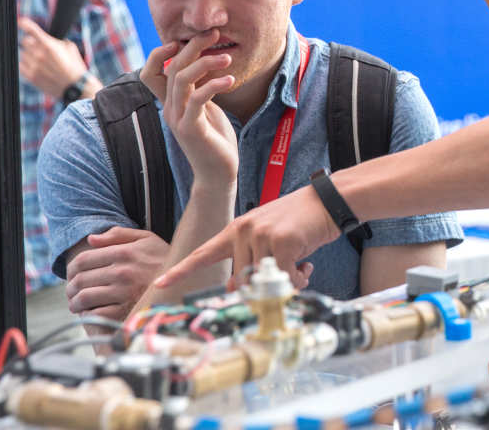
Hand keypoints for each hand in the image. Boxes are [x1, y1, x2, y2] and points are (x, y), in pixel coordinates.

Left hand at [18, 17, 89, 97]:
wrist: (76, 86)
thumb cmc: (75, 67)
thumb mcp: (71, 48)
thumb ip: (57, 41)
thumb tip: (49, 39)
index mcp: (49, 45)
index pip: (32, 30)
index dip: (25, 24)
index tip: (21, 21)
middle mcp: (39, 54)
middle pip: (25, 41)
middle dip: (31, 42)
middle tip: (39, 48)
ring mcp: (33, 66)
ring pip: (23, 54)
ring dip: (30, 55)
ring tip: (42, 61)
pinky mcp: (30, 76)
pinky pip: (21, 66)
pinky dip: (26, 65)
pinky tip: (36, 67)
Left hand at [65, 226, 169, 321]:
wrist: (187, 283)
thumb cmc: (164, 259)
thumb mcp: (146, 239)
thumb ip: (118, 234)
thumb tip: (91, 239)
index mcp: (124, 252)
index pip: (83, 260)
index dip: (71, 269)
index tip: (71, 275)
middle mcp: (123, 271)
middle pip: (80, 280)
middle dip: (70, 288)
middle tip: (71, 292)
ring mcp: (125, 292)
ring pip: (84, 298)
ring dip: (75, 303)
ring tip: (76, 305)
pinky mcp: (128, 311)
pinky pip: (96, 315)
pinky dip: (88, 316)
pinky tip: (90, 314)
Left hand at [157, 181, 337, 291]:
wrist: (327, 201)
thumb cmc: (299, 221)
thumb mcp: (268, 236)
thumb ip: (250, 257)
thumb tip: (237, 287)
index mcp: (236, 229)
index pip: (203, 253)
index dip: (181, 270)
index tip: (160, 284)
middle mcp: (243, 230)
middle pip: (241, 279)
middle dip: (262, 285)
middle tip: (286, 275)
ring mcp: (261, 234)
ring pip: (262, 280)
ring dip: (284, 282)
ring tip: (299, 266)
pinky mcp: (281, 241)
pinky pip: (283, 277)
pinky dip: (297, 279)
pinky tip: (306, 265)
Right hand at [159, 31, 238, 184]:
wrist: (217, 174)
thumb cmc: (214, 139)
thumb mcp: (205, 108)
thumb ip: (198, 89)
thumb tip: (201, 63)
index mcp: (170, 103)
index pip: (150, 72)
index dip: (160, 53)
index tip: (184, 40)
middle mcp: (170, 108)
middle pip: (172, 68)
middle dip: (192, 47)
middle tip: (214, 34)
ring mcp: (178, 119)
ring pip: (182, 79)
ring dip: (205, 62)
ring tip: (228, 58)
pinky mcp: (191, 129)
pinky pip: (197, 99)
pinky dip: (214, 85)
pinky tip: (230, 80)